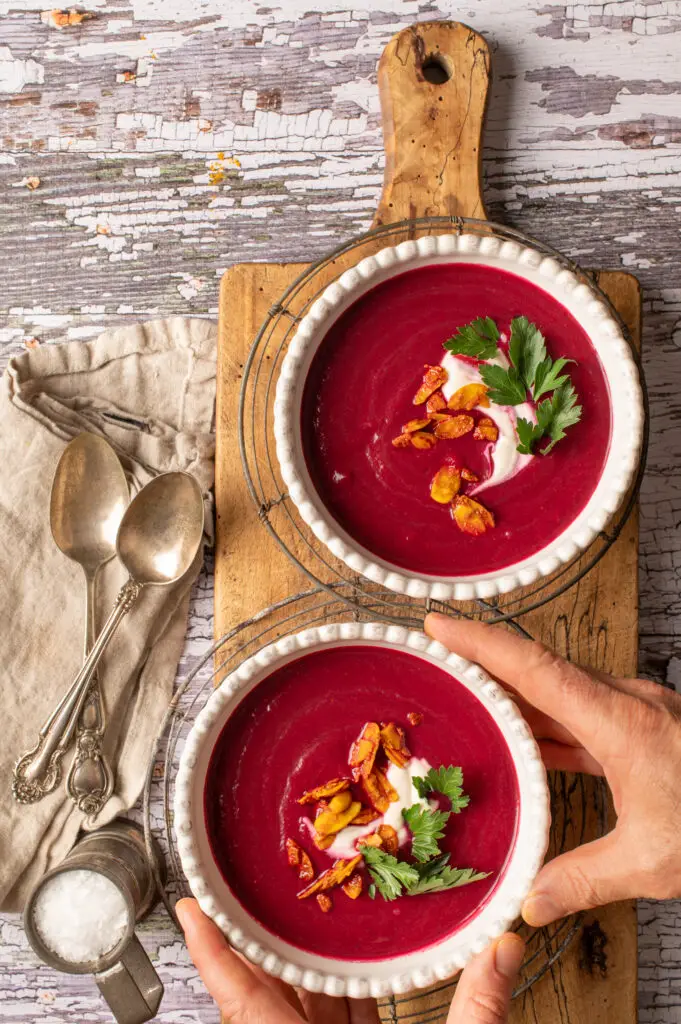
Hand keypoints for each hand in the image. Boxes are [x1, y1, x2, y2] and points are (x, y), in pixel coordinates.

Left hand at [176, 898, 523, 1023]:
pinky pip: (326, 1022)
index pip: (244, 1002)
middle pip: (270, 991)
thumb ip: (476, 1012)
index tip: (191, 911)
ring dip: (302, 960)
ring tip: (306, 908)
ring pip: (296, 1006)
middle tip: (267, 884)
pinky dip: (335, 990)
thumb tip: (500, 951)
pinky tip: (350, 961)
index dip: (214, 953)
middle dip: (268, 936)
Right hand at [425, 613, 680, 925]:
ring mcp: (638, 713)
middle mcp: (626, 704)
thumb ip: (583, 878)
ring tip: (470, 702)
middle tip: (437, 661)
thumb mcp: (653, 858)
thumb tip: (531, 900)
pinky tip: (528, 744)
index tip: (439, 624)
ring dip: (515, 696)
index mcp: (619, 721)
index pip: (533, 669)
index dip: (480, 643)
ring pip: (561, 692)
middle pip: (540, 672)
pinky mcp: (646, 728)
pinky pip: (582, 714)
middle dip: (485, 663)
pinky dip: (548, 723)